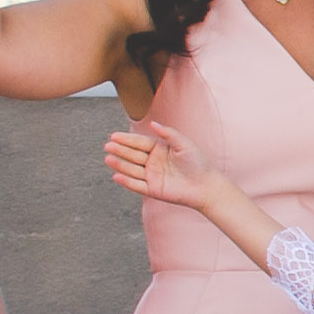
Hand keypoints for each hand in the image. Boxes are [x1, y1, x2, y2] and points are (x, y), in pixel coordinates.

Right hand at [102, 120, 224, 209]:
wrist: (205, 185)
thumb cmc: (197, 162)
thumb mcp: (184, 144)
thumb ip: (169, 134)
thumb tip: (153, 123)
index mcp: (159, 149)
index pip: (139, 143)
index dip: (127, 140)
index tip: (113, 136)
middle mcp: (152, 162)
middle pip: (133, 155)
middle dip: (120, 150)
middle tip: (108, 146)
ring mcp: (151, 176)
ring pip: (132, 169)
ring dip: (120, 165)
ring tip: (108, 158)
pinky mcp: (152, 190)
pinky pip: (136, 185)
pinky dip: (126, 181)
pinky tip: (116, 176)